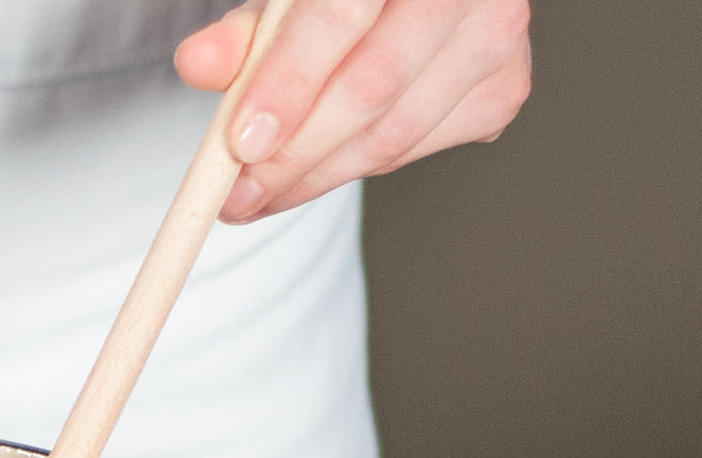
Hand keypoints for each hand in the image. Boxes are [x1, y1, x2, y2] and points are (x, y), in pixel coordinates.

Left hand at [174, 0, 531, 222]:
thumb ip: (246, 31)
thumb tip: (197, 65)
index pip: (343, 13)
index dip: (289, 82)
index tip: (241, 143)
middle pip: (372, 89)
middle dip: (292, 157)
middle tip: (234, 196)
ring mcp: (497, 37)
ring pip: (395, 134)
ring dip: (316, 178)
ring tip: (259, 194)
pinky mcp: (503, 88)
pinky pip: (415, 149)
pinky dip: (356, 167)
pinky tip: (319, 166)